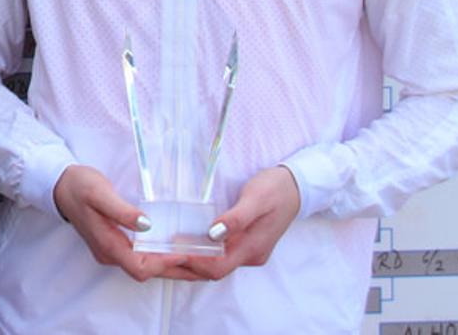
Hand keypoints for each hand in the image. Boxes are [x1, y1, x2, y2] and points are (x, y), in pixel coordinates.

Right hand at [52, 165, 194, 282]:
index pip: (140, 267)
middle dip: (175, 270)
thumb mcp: (100, 192)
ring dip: (170, 266)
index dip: (165, 263)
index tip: (187, 253)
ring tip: (197, 260)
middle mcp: (109, 253)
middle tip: (204, 264)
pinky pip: (140, 258)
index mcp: (106, 244)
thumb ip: (121, 210)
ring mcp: (111, 251)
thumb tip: (146, 224)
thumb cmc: (80, 186)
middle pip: (146, 272)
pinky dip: (160, 257)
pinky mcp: (114, 245)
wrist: (59, 185)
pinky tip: (175, 249)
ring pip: (144, 267)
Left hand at [174, 166, 300, 280]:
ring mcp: (249, 251)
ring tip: (168, 246)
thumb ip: (236, 218)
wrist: (296, 186)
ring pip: (217, 263)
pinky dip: (203, 250)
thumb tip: (213, 234)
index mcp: (253, 247)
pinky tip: (187, 239)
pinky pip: (221, 254)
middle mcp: (250, 255)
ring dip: (194, 258)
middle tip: (161, 250)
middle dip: (188, 263)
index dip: (193, 263)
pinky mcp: (246, 244)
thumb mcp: (255, 198)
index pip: (218, 267)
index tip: (170, 251)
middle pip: (214, 269)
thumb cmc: (275, 189)